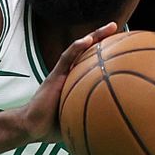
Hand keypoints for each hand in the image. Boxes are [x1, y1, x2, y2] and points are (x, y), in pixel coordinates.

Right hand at [18, 22, 117, 142]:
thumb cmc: (53, 127)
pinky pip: (66, 58)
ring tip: (110, 26)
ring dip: (94, 36)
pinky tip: (88, 39)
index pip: (92, 63)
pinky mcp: (54, 75)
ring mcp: (61, 73)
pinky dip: (77, 47)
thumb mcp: (78, 120)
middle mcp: (69, 73)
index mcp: (76, 82)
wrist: (32, 127)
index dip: (106, 54)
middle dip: (103, 38)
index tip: (122, 47)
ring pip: (79, 49)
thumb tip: (116, 128)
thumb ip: (93, 118)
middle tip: (117, 27)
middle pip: (88, 51)